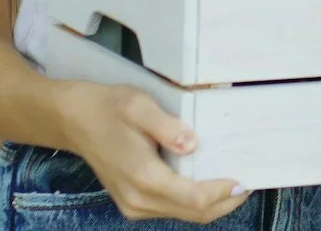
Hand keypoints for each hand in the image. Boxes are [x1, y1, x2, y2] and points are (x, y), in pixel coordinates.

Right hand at [55, 81, 248, 223]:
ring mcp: (134, 206)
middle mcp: (139, 200)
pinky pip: (170, 210)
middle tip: (247, 184)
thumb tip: (193, 144)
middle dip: (224, 203)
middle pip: (194, 214)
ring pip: (184, 215)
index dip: (223, 194)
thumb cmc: (108, 108)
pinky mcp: (132, 204)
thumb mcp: (139, 106)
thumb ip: (168, 127)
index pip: (195, 199)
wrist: (73, 120)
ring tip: (231, 182)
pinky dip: (193, 203)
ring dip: (210, 204)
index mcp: (144, 177)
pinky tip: (204, 183)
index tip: (244, 180)